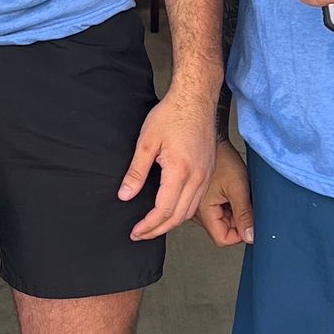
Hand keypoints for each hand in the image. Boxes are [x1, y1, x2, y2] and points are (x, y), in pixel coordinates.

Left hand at [118, 81, 217, 241]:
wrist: (196, 99)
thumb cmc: (172, 115)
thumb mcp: (146, 142)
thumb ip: (136, 172)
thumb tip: (125, 195)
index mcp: (180, 172)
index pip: (164, 210)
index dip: (148, 225)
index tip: (135, 231)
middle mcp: (197, 177)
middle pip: (178, 217)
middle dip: (158, 230)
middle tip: (140, 234)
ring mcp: (205, 175)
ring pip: (190, 211)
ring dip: (171, 223)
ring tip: (152, 226)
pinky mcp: (208, 171)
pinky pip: (197, 200)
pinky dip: (182, 211)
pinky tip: (170, 210)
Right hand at [196, 140, 254, 247]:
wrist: (213, 142)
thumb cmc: (222, 159)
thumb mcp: (238, 188)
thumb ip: (244, 215)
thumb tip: (250, 236)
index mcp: (203, 212)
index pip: (223, 239)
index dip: (239, 233)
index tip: (248, 219)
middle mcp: (197, 213)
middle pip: (223, 231)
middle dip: (237, 220)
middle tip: (243, 201)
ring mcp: (200, 208)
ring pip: (222, 222)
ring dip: (234, 212)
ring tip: (236, 194)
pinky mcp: (203, 202)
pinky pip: (219, 212)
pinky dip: (229, 205)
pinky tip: (231, 192)